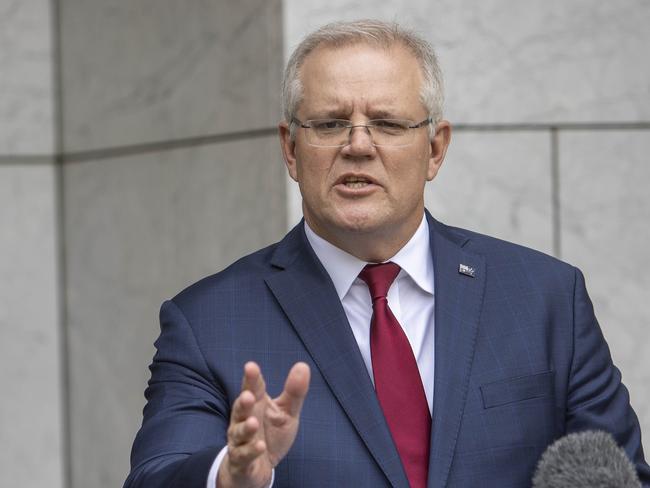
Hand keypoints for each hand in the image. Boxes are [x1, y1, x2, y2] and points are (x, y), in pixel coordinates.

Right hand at [217, 361, 309, 487]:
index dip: (251, 378)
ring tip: (253, 423)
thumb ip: (294, 392)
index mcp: (256, 404)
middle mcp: (243, 419)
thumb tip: (303, 365)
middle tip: (248, 396)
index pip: (253, 388)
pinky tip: (259, 446)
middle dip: (243, 402)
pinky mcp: (241, 460)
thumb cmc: (271, 434)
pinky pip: (243, 455)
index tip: (251, 366)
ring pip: (239, 432)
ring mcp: (240, 440)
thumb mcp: (287, 413)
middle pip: (241, 408)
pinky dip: (250, 451)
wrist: (258, 467)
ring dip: (245, 428)